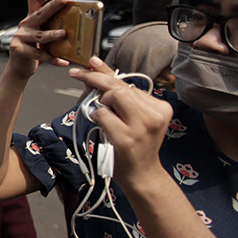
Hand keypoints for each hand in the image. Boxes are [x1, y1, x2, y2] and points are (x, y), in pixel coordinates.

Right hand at [6, 0, 70, 77]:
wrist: (19, 66)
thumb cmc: (34, 48)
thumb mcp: (42, 33)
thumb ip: (53, 26)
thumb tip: (77, 21)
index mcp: (32, 17)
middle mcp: (26, 24)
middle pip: (40, 12)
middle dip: (53, 5)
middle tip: (64, 0)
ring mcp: (21, 36)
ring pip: (40, 35)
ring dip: (52, 34)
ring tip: (63, 34)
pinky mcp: (19, 50)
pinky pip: (39, 55)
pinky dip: (53, 59)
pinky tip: (63, 62)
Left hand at [68, 57, 172, 188]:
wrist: (141, 174)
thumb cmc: (134, 144)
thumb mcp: (130, 116)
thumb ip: (116, 92)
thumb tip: (95, 64)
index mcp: (161, 107)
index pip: (128, 83)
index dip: (105, 72)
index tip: (90, 63)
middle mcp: (155, 114)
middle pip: (119, 87)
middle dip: (95, 79)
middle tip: (76, 74)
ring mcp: (142, 127)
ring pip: (112, 98)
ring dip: (100, 104)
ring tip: (107, 117)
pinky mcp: (126, 138)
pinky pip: (102, 114)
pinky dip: (97, 117)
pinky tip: (104, 128)